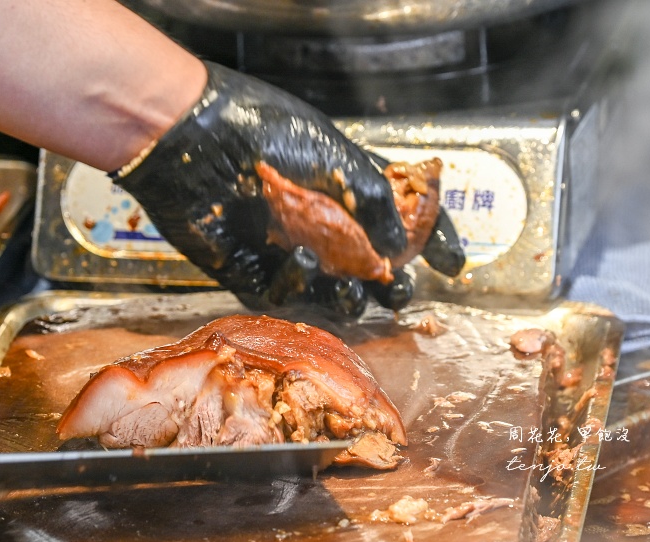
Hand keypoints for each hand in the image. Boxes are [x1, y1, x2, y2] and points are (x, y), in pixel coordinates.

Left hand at [112, 61, 409, 317]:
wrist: (195, 141)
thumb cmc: (267, 135)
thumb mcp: (336, 160)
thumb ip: (375, 204)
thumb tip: (402, 248)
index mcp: (346, 189)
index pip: (402, 220)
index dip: (433, 241)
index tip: (455, 264)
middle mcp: (320, 224)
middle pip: (368, 269)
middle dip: (392, 284)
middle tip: (400, 289)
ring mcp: (286, 250)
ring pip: (330, 293)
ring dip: (351, 299)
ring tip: (362, 293)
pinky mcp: (250, 270)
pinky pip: (283, 293)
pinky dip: (297, 282)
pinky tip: (300, 257)